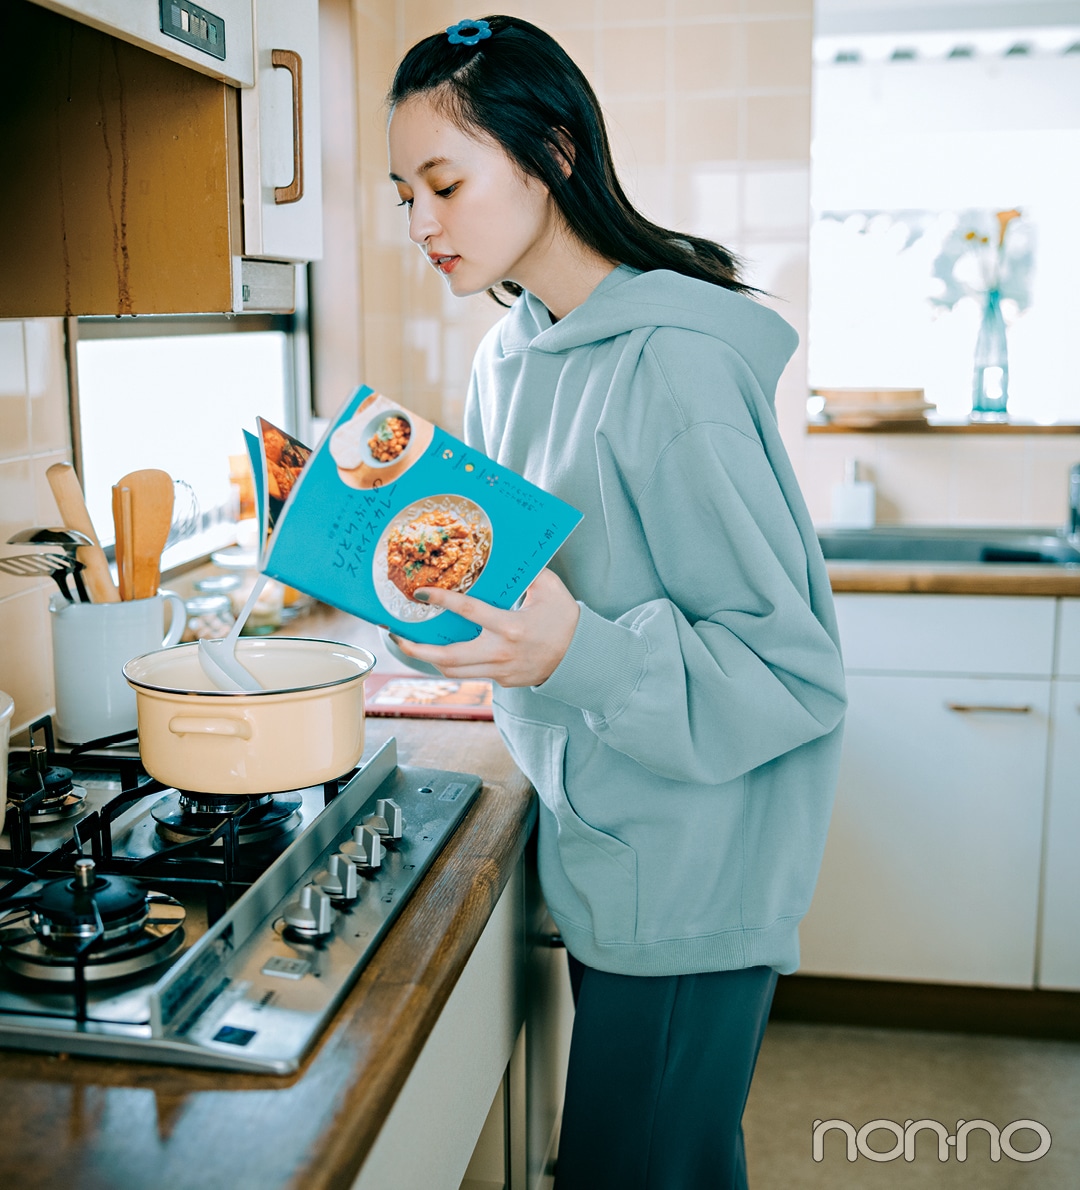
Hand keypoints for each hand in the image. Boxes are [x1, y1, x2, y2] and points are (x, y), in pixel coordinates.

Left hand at [389, 568, 579, 687]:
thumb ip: (527, 571)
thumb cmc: (565, 620)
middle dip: (415, 648)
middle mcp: (499, 653)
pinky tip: (440, 650)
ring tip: (410, 644)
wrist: (581, 658)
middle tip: (395, 634)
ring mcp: (499, 671)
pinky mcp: (502, 681)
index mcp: (510, 627)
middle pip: (446, 657)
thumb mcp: (549, 588)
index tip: (420, 594)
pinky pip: (470, 673)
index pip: (468, 612)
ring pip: (452, 671)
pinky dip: (452, 662)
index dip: (441, 601)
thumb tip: (505, 551)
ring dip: (427, 659)